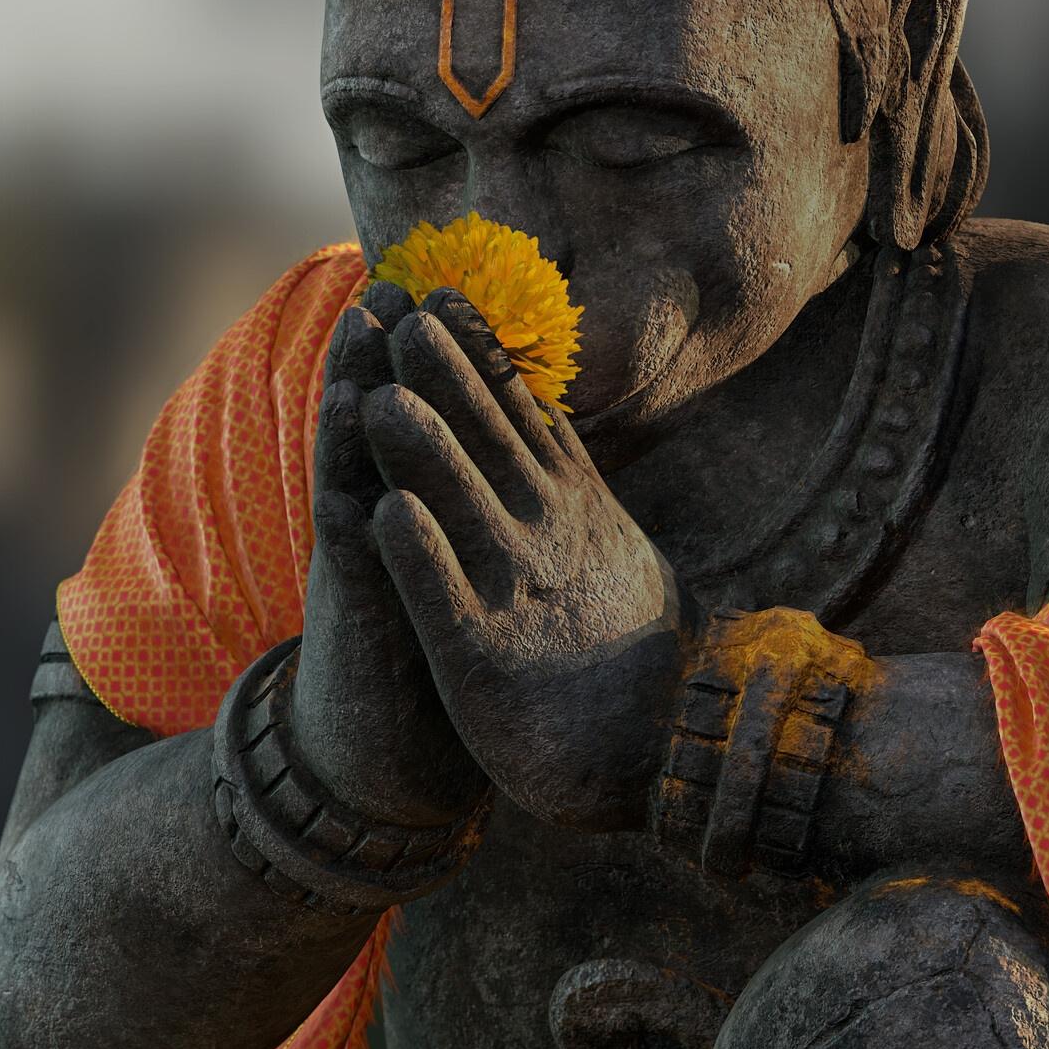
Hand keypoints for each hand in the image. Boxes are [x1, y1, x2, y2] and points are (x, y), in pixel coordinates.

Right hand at [293, 286, 486, 832]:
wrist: (384, 765)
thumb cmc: (441, 667)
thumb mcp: (468, 583)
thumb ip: (480, 525)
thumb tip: (525, 469)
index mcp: (423, 518)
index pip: (434, 428)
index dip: (444, 368)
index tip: (455, 294)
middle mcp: (383, 527)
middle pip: (384, 425)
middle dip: (390, 355)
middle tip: (397, 280)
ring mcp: (362, 564)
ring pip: (355, 466)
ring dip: (354, 396)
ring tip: (363, 329)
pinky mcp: (356, 613)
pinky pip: (353, 546)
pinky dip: (353, 497)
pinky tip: (355, 448)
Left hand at [362, 292, 685, 829]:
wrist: (668, 753)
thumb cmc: (630, 653)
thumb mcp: (614, 546)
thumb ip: (576, 482)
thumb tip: (547, 417)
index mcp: (575, 505)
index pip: (522, 411)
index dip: (480, 353)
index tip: (443, 295)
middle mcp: (549, 536)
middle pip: (489, 439)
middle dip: (448, 377)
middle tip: (407, 315)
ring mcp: (518, 593)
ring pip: (461, 505)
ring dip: (423, 450)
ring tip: (380, 397)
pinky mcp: (484, 658)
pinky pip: (445, 597)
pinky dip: (416, 555)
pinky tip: (383, 515)